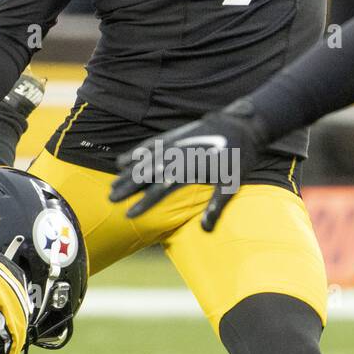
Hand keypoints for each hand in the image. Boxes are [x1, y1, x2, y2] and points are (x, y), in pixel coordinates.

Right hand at [109, 100, 268, 230]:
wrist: (242, 125)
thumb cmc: (239, 158)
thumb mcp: (232, 184)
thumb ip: (217, 206)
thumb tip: (206, 229)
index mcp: (190, 168)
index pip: (161, 188)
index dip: (144, 202)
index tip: (129, 214)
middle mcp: (178, 155)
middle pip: (147, 172)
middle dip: (128, 186)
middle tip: (111, 198)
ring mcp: (176, 143)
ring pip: (146, 159)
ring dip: (128, 172)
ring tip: (113, 183)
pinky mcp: (176, 135)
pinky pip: (152, 144)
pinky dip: (137, 152)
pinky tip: (125, 160)